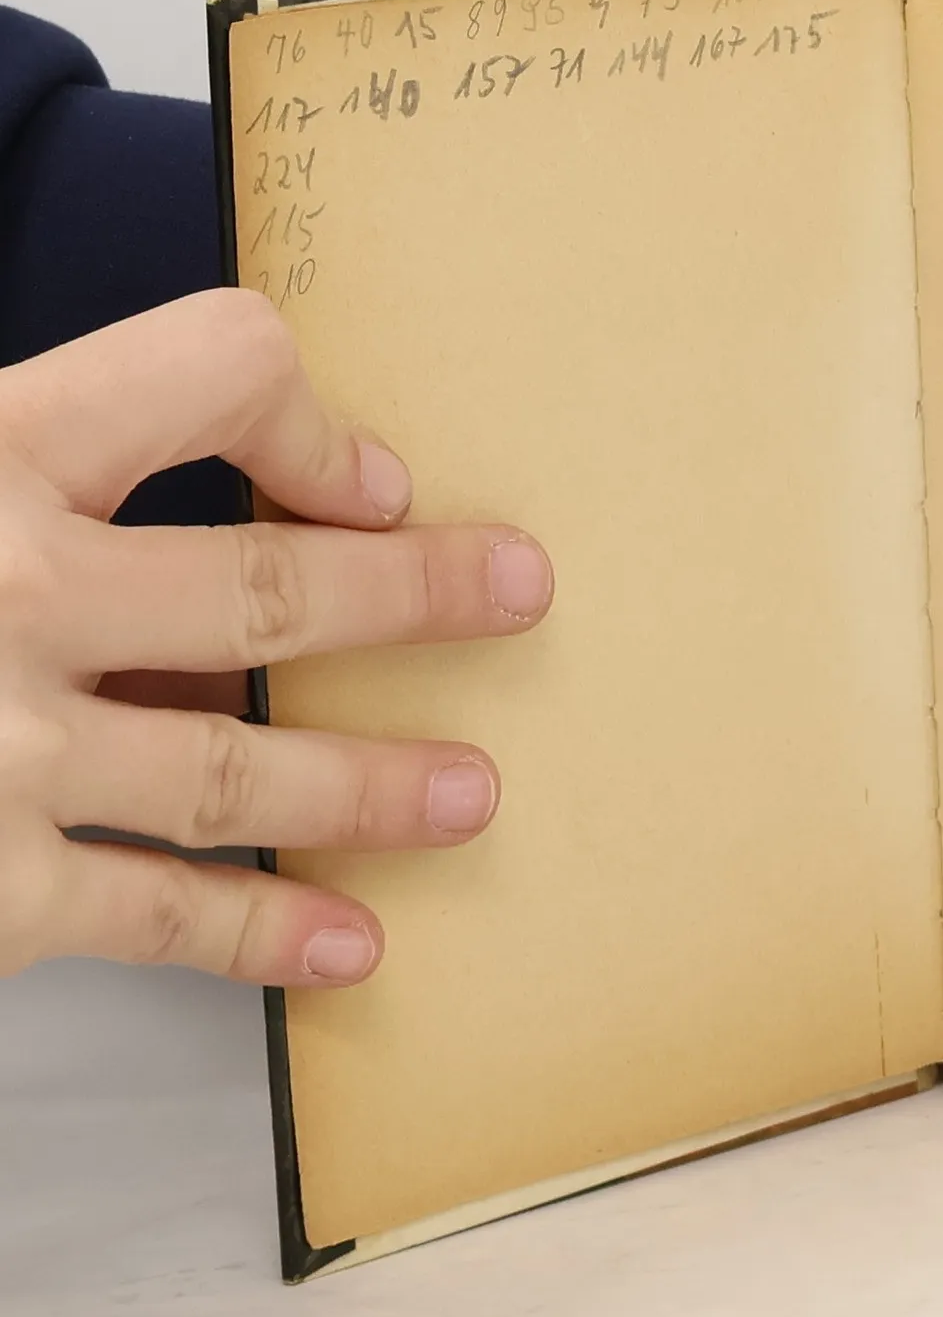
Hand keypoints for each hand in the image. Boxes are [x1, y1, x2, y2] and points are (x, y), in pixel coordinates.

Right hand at [0, 290, 551, 986]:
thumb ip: (34, 440)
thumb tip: (224, 428)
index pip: (213, 371)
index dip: (304, 413)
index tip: (361, 468)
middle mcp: (1, 592)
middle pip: (270, 592)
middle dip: (415, 594)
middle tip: (517, 590)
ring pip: (237, 769)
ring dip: (371, 785)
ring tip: (473, 794)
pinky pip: (146, 914)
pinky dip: (254, 937)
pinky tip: (349, 945)